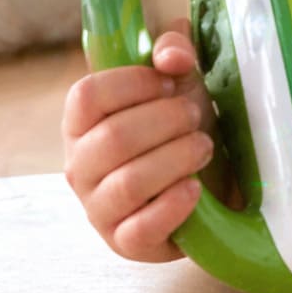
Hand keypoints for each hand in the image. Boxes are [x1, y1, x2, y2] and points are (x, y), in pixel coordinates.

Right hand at [62, 24, 217, 262]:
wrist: (211, 182)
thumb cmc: (183, 125)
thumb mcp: (181, 79)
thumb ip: (174, 49)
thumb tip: (173, 57)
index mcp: (83, 123)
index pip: (86, 96)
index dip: (134, 82)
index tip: (170, 81)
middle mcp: (80, 167)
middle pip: (114, 138)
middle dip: (168, 120)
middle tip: (196, 116)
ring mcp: (99, 208)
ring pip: (130, 182)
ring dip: (178, 158)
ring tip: (203, 147)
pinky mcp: (125, 243)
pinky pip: (142, 228)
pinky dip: (175, 204)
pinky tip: (195, 187)